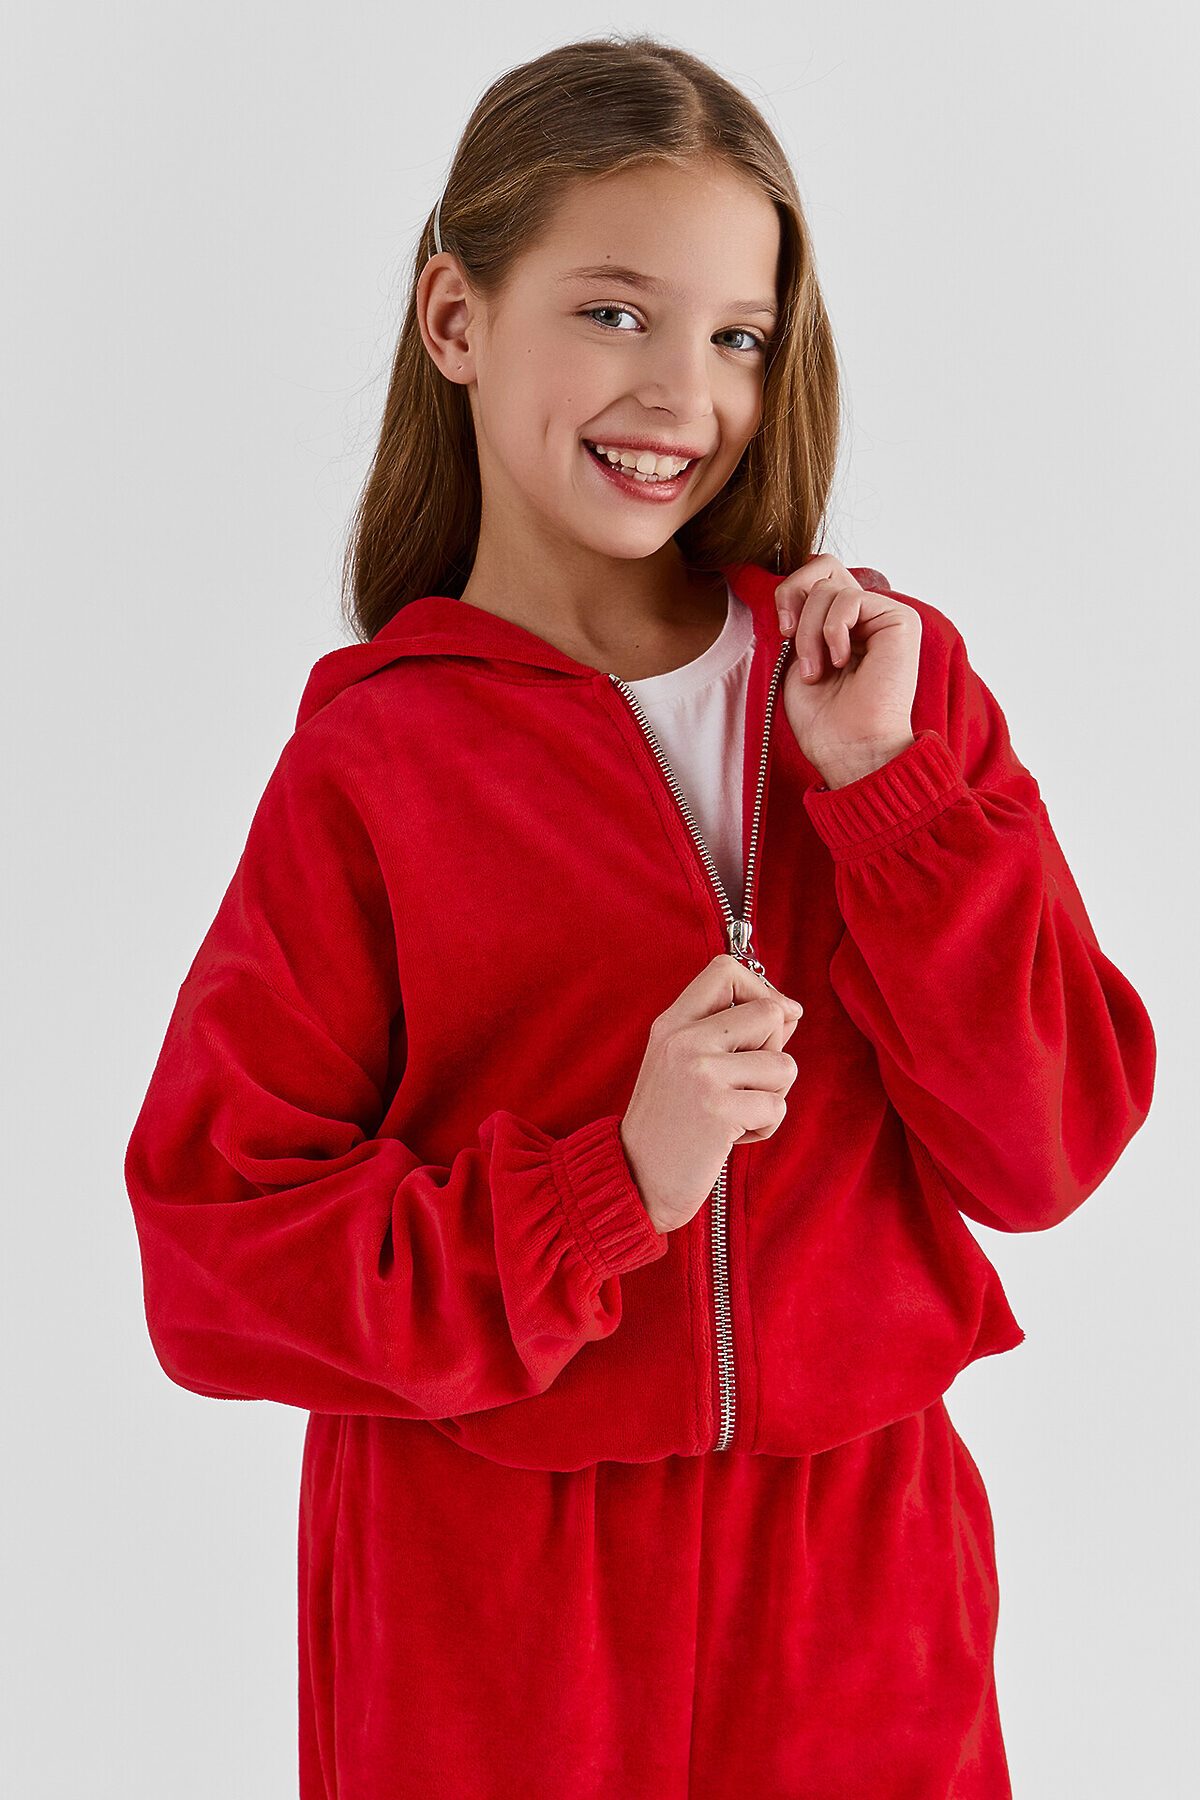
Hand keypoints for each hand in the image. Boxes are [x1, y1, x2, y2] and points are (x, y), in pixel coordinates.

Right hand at [620, 954, 803, 1234]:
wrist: (634, 1178)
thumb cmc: (669, 1123)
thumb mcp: (682, 1062)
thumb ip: (727, 1032)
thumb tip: (790, 1011)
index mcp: (672, 1023)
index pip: (726, 971)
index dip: (761, 990)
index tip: (766, 1024)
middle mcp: (684, 1040)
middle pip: (770, 1013)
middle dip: (774, 1052)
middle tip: (743, 1083)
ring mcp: (701, 1074)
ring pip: (784, 1065)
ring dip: (771, 1096)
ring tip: (735, 1113)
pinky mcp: (719, 1110)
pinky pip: (777, 1107)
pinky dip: (764, 1126)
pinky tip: (732, 1136)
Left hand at [774, 555, 920, 786]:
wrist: (849, 748)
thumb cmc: (824, 718)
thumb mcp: (797, 657)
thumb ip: (799, 617)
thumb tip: (788, 587)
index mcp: (843, 623)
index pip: (815, 575)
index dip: (790, 593)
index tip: (782, 631)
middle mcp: (866, 616)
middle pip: (822, 566)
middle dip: (794, 597)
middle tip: (790, 637)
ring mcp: (885, 616)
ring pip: (829, 586)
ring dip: (810, 631)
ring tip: (817, 669)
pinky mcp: (901, 620)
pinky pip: (851, 599)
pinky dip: (833, 631)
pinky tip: (842, 662)